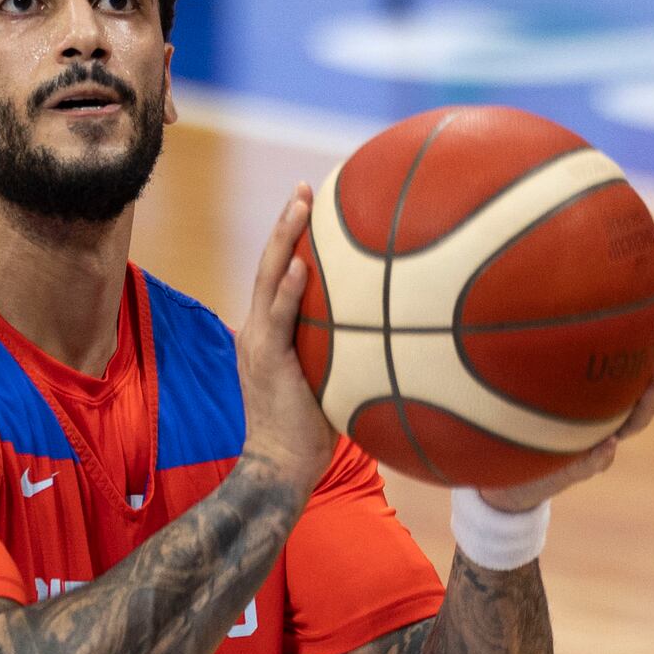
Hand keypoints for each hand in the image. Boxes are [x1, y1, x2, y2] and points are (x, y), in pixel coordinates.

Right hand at [236, 184, 337, 494]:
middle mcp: (258, 330)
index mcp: (269, 333)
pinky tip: (301, 266)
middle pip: (270, 264)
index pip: (279, 276)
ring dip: (284, 240)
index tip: (310, 205)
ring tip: (300, 205)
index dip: (292, 239)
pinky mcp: (265, 361)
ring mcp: (258, 344)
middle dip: (287, 223)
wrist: (279, 466)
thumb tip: (395, 334)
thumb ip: (346, 351)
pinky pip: (277, 319)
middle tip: (305, 187)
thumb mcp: (330, 381)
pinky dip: (287, 291)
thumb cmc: (310, 433)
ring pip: (268, 279)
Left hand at [477, 335, 653, 512]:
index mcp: (605, 398)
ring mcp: (597, 444)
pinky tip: (609, 445)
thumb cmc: (528, 424)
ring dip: (645, 404)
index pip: (639, 368)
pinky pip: (591, 463)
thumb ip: (542, 356)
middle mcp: (610, 419)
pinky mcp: (575, 469)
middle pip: (645, 392)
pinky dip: (602, 456)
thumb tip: (537, 303)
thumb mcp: (534, 387)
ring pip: (630, 425)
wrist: (515, 476)